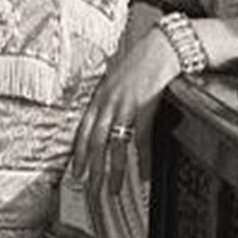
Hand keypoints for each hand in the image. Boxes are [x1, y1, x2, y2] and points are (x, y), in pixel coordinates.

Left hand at [69, 28, 182, 194]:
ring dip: (114, 171)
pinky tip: (143, 174)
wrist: (161, 48)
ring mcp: (126, 105)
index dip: (79, 154)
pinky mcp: (145, 107)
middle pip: (95, 142)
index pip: (83, 131)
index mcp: (100, 97)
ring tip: (114, 189)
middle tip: (89, 189)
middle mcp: (108, 102)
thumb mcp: (117, 82)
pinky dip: (142, 159)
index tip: (76, 172)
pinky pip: (141, 139)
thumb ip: (108, 101)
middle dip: (91, 169)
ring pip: (115, 145)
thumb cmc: (140, 64)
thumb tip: (104, 122)